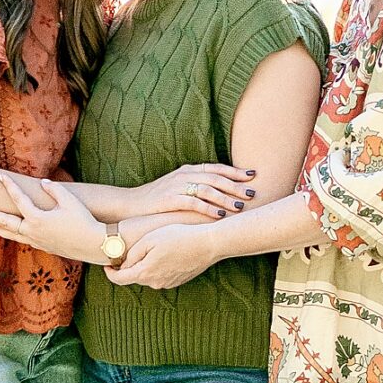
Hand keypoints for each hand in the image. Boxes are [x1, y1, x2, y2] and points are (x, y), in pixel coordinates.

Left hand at [0, 176, 110, 262]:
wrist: (94, 245)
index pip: (19, 199)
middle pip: (5, 222)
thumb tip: (42, 182)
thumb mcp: (70, 201)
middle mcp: (32, 231)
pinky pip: (22, 240)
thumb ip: (54, 190)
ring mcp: (37, 241)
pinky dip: (12, 235)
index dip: (9, 186)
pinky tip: (9, 233)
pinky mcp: (43, 247)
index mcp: (37, 218)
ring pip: (11, 234)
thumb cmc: (84, 220)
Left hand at [105, 220, 223, 289]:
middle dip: (128, 267)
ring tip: (147, 249)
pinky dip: (158, 267)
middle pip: (134, 277)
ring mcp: (168, 283)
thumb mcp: (149, 239)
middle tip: (125, 252)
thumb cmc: (179, 236)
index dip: (110, 273)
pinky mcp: (179, 280)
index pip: (119, 279)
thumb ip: (133, 254)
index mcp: (145, 273)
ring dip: (144, 266)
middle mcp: (155, 283)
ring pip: (149, 276)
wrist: (209, 244)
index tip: (106, 265)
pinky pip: (162, 275)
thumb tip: (123, 265)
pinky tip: (164, 253)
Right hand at [132, 161, 255, 219]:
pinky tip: (220, 214)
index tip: (252, 175)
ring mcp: (176, 186)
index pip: (216, 168)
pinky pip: (193, 202)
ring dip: (225, 197)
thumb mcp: (178, 186)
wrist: (130, 204)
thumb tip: (220, 192)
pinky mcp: (169, 199)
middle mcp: (184, 175)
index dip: (234, 171)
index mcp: (188, 170)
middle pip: (215, 177)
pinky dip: (208, 208)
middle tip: (252, 193)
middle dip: (235, 185)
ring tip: (240, 206)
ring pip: (207, 189)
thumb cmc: (157, 199)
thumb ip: (196, 185)